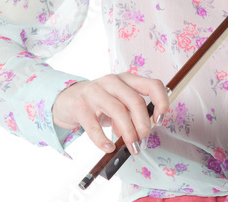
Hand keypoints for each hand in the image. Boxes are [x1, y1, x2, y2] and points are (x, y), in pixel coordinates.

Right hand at [52, 72, 169, 154]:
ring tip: (132, 147)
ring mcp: (95, 91)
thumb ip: (130, 113)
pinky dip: (103, 140)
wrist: (66, 99)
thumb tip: (139, 133)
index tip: (160, 120)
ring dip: (128, 133)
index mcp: (126, 79)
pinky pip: (94, 126)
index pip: (152, 85)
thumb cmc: (98, 102)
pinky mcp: (80, 106)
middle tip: (143, 141)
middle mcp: (112, 81)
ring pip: (118, 111)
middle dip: (143, 125)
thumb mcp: (117, 102)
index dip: (161, 102)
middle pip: (136, 101)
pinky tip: (109, 147)